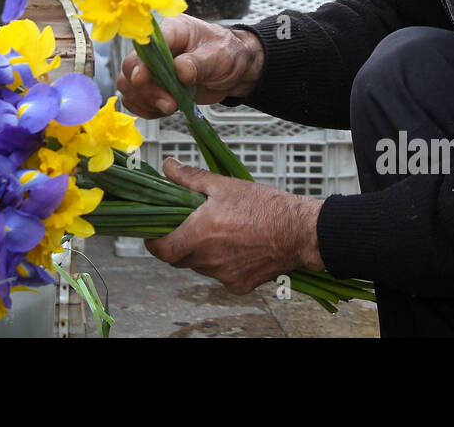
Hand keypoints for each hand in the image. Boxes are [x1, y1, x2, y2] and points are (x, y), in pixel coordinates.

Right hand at [116, 16, 264, 119]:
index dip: (140, 63)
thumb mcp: (219, 54)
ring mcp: (153, 68)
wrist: (236, 70)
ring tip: (172, 107)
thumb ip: (198, 63)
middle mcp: (156, 49)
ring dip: (146, 102)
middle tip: (169, 104)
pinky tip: (164, 110)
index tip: (142, 80)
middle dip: (146, 90)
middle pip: (130, 67)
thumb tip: (180, 72)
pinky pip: (136, 100)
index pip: (145, 45)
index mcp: (171, 31)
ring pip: (128, 86)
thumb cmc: (228, 53)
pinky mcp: (154, 86)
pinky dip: (147, 109)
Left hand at [146, 159, 325, 293]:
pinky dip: (222, 263)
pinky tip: (236, 246)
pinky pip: (221, 275)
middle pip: (179, 258)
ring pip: (200, 267)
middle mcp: (209, 260)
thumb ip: (190, 178)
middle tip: (187, 226)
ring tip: (218, 232)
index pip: (161, 249)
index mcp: (200, 235)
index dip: (153, 242)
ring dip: (201, 253)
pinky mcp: (240, 285)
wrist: (300, 231)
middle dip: (178, 244)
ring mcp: (225, 275)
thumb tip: (168, 167)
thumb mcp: (224, 185)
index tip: (153, 233)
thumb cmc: (265, 206)